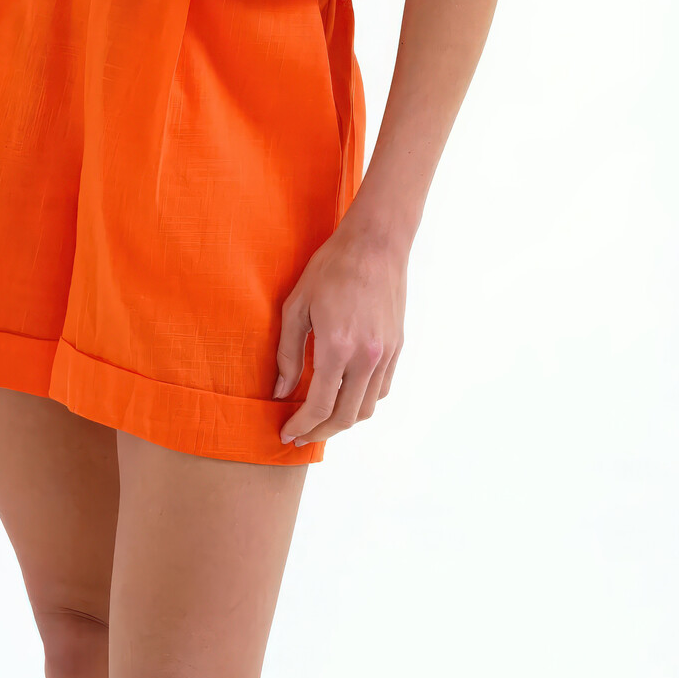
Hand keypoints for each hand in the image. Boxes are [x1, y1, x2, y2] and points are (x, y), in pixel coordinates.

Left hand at [274, 210, 408, 447]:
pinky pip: (382, 389)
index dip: (302, 425)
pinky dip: (363, 401)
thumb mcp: (297, 306)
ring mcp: (386, 354)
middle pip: (345, 416)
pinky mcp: (397, 347)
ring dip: (343, 421)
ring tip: (321, 419)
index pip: (320, 405)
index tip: (287, 434)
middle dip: (320, 432)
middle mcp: (367, 357)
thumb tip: (281, 392)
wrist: (375, 243)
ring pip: (367, 408)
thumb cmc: (331, 268)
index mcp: (338, 347)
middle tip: (300, 434)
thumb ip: (288, 354)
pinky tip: (345, 396)